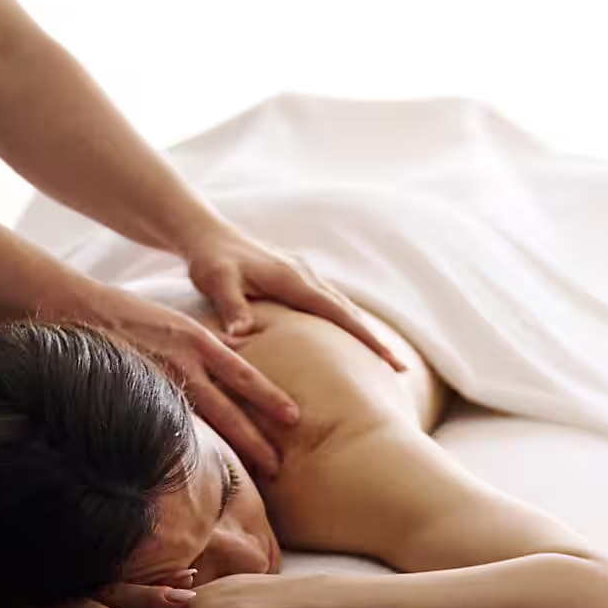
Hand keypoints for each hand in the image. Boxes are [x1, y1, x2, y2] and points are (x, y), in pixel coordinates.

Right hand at [96, 287, 297, 474]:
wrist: (80, 307)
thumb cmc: (132, 314)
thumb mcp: (179, 320)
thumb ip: (207, 343)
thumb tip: (241, 354)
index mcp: (197, 339)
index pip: (242, 375)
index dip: (269, 398)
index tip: (294, 418)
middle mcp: (182, 361)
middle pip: (227, 408)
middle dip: (254, 439)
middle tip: (279, 466)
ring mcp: (157, 382)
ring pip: (198, 424)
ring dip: (224, 451)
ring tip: (247, 476)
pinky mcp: (135, 394)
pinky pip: (164, 427)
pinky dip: (183, 448)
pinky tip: (196, 471)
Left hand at [185, 224, 405, 370]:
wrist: (208, 237)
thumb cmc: (210, 262)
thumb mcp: (216, 282)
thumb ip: (231, 306)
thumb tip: (241, 333)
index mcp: (292, 279)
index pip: (336, 312)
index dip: (363, 336)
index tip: (387, 358)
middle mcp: (305, 276)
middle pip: (348, 312)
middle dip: (374, 339)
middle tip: (399, 369)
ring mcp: (304, 277)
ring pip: (341, 308)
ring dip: (362, 332)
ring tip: (383, 361)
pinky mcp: (297, 281)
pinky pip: (328, 305)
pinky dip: (344, 323)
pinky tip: (350, 342)